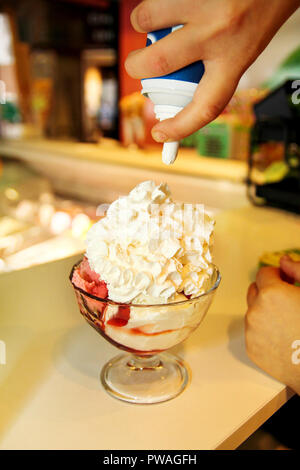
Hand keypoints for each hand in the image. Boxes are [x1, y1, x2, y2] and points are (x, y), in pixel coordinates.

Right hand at [125, 0, 299, 142]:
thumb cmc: (263, 7)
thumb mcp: (245, 47)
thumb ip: (214, 67)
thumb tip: (174, 83)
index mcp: (236, 58)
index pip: (206, 107)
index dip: (180, 127)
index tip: (161, 135)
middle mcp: (219, 32)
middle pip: (159, 63)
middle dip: (136, 67)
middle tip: (136, 65)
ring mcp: (204, 3)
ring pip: (148, 19)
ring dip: (142, 22)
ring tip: (152, 20)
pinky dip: (155, 3)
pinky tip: (170, 3)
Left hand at [245, 256, 299, 394]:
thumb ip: (298, 270)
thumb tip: (283, 261)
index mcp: (271, 293)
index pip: (263, 273)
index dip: (278, 275)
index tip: (288, 282)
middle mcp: (255, 311)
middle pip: (254, 291)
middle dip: (268, 291)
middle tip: (288, 300)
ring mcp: (251, 331)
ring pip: (253, 311)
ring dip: (265, 310)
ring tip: (288, 321)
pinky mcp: (251, 349)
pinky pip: (253, 331)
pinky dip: (264, 330)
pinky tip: (283, 336)